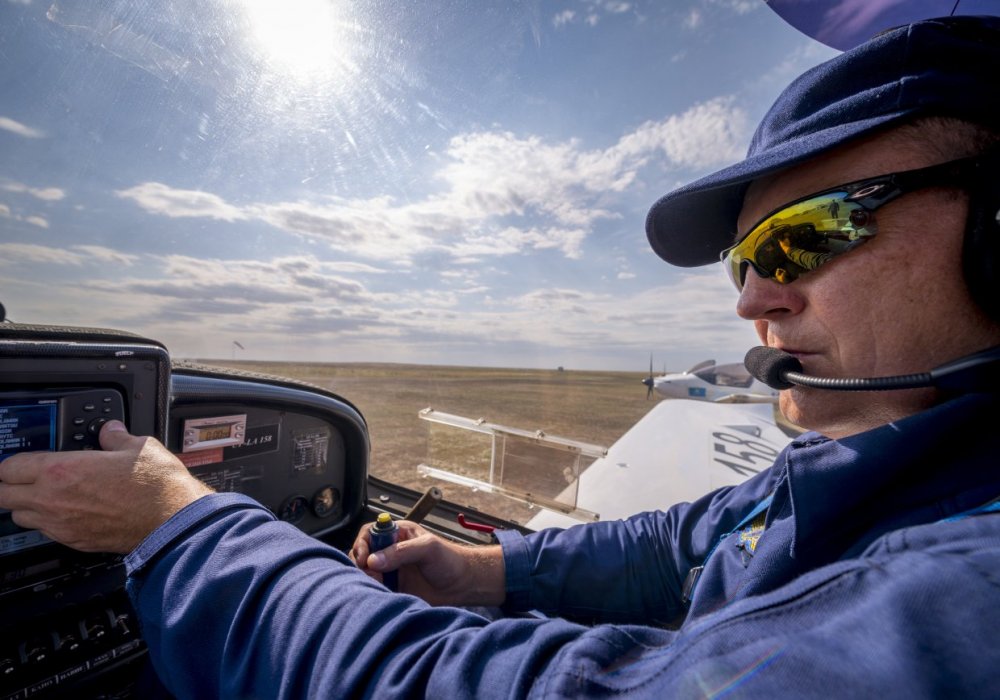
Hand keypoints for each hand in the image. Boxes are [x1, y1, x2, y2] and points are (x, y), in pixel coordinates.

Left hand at [0, 421, 213, 552]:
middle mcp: (53, 500)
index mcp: (61, 470)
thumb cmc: (156, 486)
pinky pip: (45, 532)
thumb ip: (115, 436)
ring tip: (43, 495)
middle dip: (7, 484)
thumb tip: (110, 431)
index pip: (10, 466)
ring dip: (25, 504)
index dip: (11, 462)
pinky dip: (48, 521)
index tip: (18, 460)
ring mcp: (62, 524)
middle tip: (19, 478)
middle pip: (3, 495)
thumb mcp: (138, 446)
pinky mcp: (75, 541)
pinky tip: (67, 512)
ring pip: (20, 516)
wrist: (172, 520)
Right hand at [350, 519, 505, 606]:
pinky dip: (372, 590)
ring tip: (380, 583)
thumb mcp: (427, 548)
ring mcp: (390, 569)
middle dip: (361, 563)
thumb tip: (372, 560)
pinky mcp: (392, 587)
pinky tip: (382, 592)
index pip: (370, 532)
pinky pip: (374, 587)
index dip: (362, 543)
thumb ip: (400, 552)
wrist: (462, 585)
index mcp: (398, 534)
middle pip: (362, 552)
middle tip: (371, 573)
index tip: (364, 557)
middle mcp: (390, 550)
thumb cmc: (449, 560)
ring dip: (366, 577)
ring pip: (365, 571)